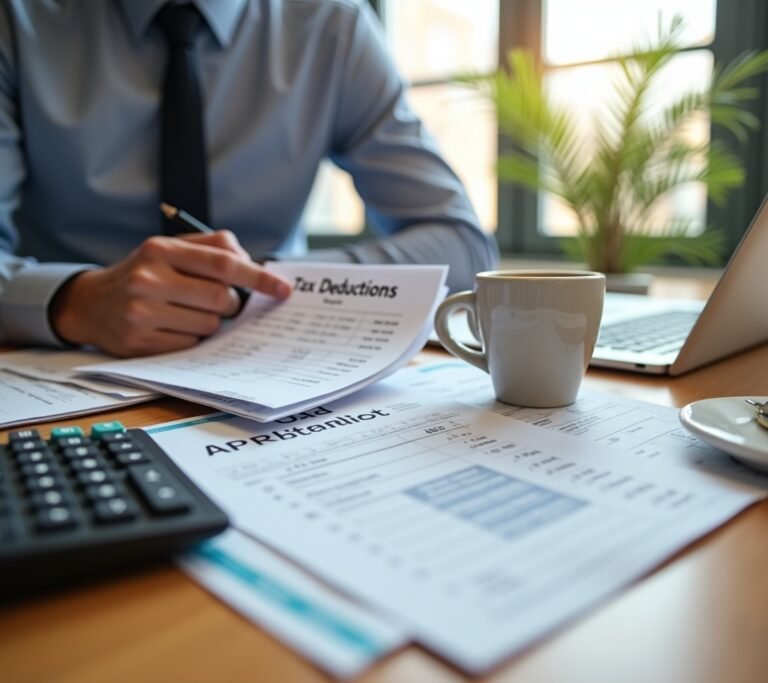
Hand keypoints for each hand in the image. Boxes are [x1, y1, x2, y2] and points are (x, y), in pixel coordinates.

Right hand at [49, 231, 291, 356]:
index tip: (283, 289)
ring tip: (187, 312)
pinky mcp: (139, 342)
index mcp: (161, 250)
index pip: (223, 263)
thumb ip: (212, 247)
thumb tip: (252, 263)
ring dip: (211, 322)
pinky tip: (173, 327)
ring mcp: (141, 312)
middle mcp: (149, 279)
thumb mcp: (170, 248)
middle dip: (231, 304)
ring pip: (209, 326)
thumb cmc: (143, 273)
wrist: (91, 303)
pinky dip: (192, 338)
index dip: (259, 277)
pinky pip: (191, 344)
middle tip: (220, 301)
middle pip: (221, 299)